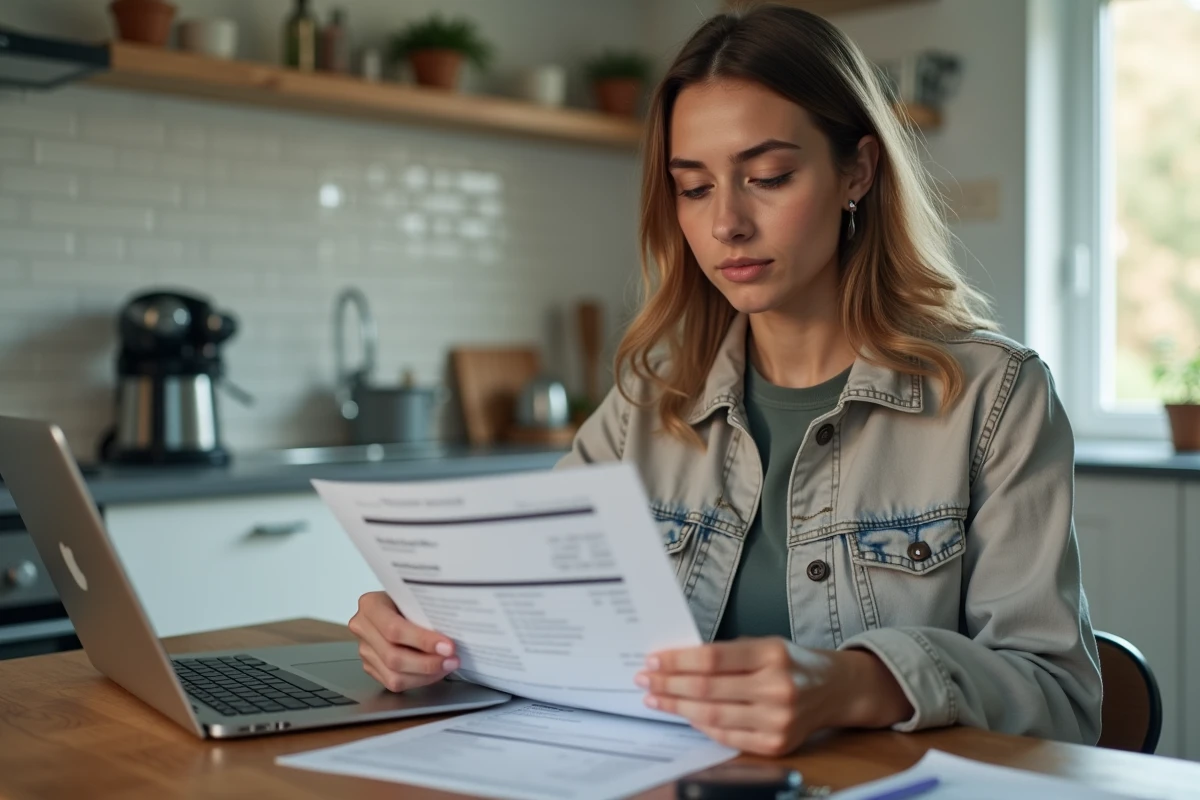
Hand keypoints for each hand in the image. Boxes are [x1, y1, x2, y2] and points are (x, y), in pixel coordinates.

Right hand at [348, 591, 459, 691]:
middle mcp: (362, 628)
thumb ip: (424, 611)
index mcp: (370, 605)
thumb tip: (454, 630)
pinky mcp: (370, 667)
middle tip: (452, 660)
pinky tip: (435, 672)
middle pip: (393, 657)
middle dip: (427, 662)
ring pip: (393, 675)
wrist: (395, 603)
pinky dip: (419, 680)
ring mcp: (364, 650)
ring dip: (425, 675)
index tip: (448, 646)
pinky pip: (394, 683)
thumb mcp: (414, 595)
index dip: (422, 641)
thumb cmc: (408, 597)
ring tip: (447, 666)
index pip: (394, 629)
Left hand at [635, 638, 911, 755]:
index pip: (712, 659)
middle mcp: (778, 687)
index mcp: (772, 654)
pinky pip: (727, 737)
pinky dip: (701, 726)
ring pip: (713, 716)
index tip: (653, 660)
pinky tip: (685, 714)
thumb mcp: (765, 644)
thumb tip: (676, 662)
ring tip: (656, 698)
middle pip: (708, 688)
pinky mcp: (777, 744)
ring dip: (677, 707)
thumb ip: (726, 654)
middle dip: (669, 684)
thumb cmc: (792, 662)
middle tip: (645, 679)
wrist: (835, 689)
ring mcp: (778, 720)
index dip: (677, 661)